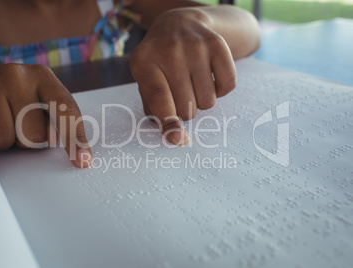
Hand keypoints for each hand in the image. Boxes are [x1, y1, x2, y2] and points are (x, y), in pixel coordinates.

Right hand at [0, 64, 92, 167]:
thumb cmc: (6, 101)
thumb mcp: (34, 103)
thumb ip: (56, 122)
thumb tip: (81, 159)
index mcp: (43, 77)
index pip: (66, 111)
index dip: (75, 139)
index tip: (83, 162)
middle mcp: (18, 73)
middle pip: (34, 136)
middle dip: (24, 141)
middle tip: (13, 125)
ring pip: (3, 138)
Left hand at [130, 8, 236, 144]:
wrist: (179, 23)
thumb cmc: (159, 62)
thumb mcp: (145, 79)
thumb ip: (154, 109)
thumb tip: (175, 137)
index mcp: (143, 61)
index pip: (159, 98)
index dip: (169, 122)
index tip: (177, 139)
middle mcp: (169, 51)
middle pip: (186, 106)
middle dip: (185, 109)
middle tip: (180, 92)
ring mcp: (195, 46)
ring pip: (208, 101)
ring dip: (201, 100)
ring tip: (192, 82)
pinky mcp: (217, 44)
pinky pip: (227, 86)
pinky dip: (220, 90)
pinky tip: (208, 76)